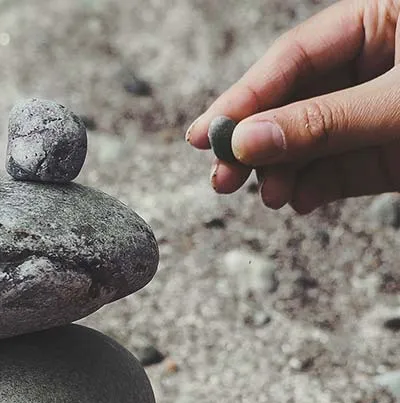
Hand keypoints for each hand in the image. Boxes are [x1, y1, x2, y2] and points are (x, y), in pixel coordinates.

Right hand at [187, 0, 399, 212]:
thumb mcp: (399, 101)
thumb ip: (325, 121)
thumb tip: (247, 140)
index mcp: (380, 20)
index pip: (293, 57)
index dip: (245, 97)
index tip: (205, 133)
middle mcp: (375, 64)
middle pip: (293, 102)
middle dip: (256, 142)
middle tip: (222, 175)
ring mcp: (380, 112)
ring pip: (312, 142)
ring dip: (281, 172)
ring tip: (269, 195)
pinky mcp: (390, 154)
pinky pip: (341, 171)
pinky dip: (315, 188)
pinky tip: (297, 199)